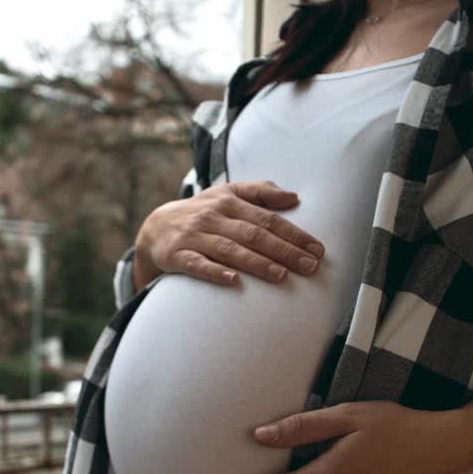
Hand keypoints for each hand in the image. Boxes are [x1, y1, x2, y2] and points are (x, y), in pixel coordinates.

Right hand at [136, 180, 325, 287]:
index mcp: (229, 202)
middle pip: (253, 234)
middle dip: (284, 251)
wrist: (155, 228)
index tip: (317, 249)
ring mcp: (194, 237)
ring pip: (229, 250)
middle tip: (309, 266)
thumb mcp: (228, 194)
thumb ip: (260, 192)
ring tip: (281, 276)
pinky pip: (197, 265)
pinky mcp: (177, 256)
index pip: (268, 219)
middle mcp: (213, 217)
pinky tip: (234, 281)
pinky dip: (215, 272)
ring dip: (256, 263)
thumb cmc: (203, 212)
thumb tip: (293, 198)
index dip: (294, 234)